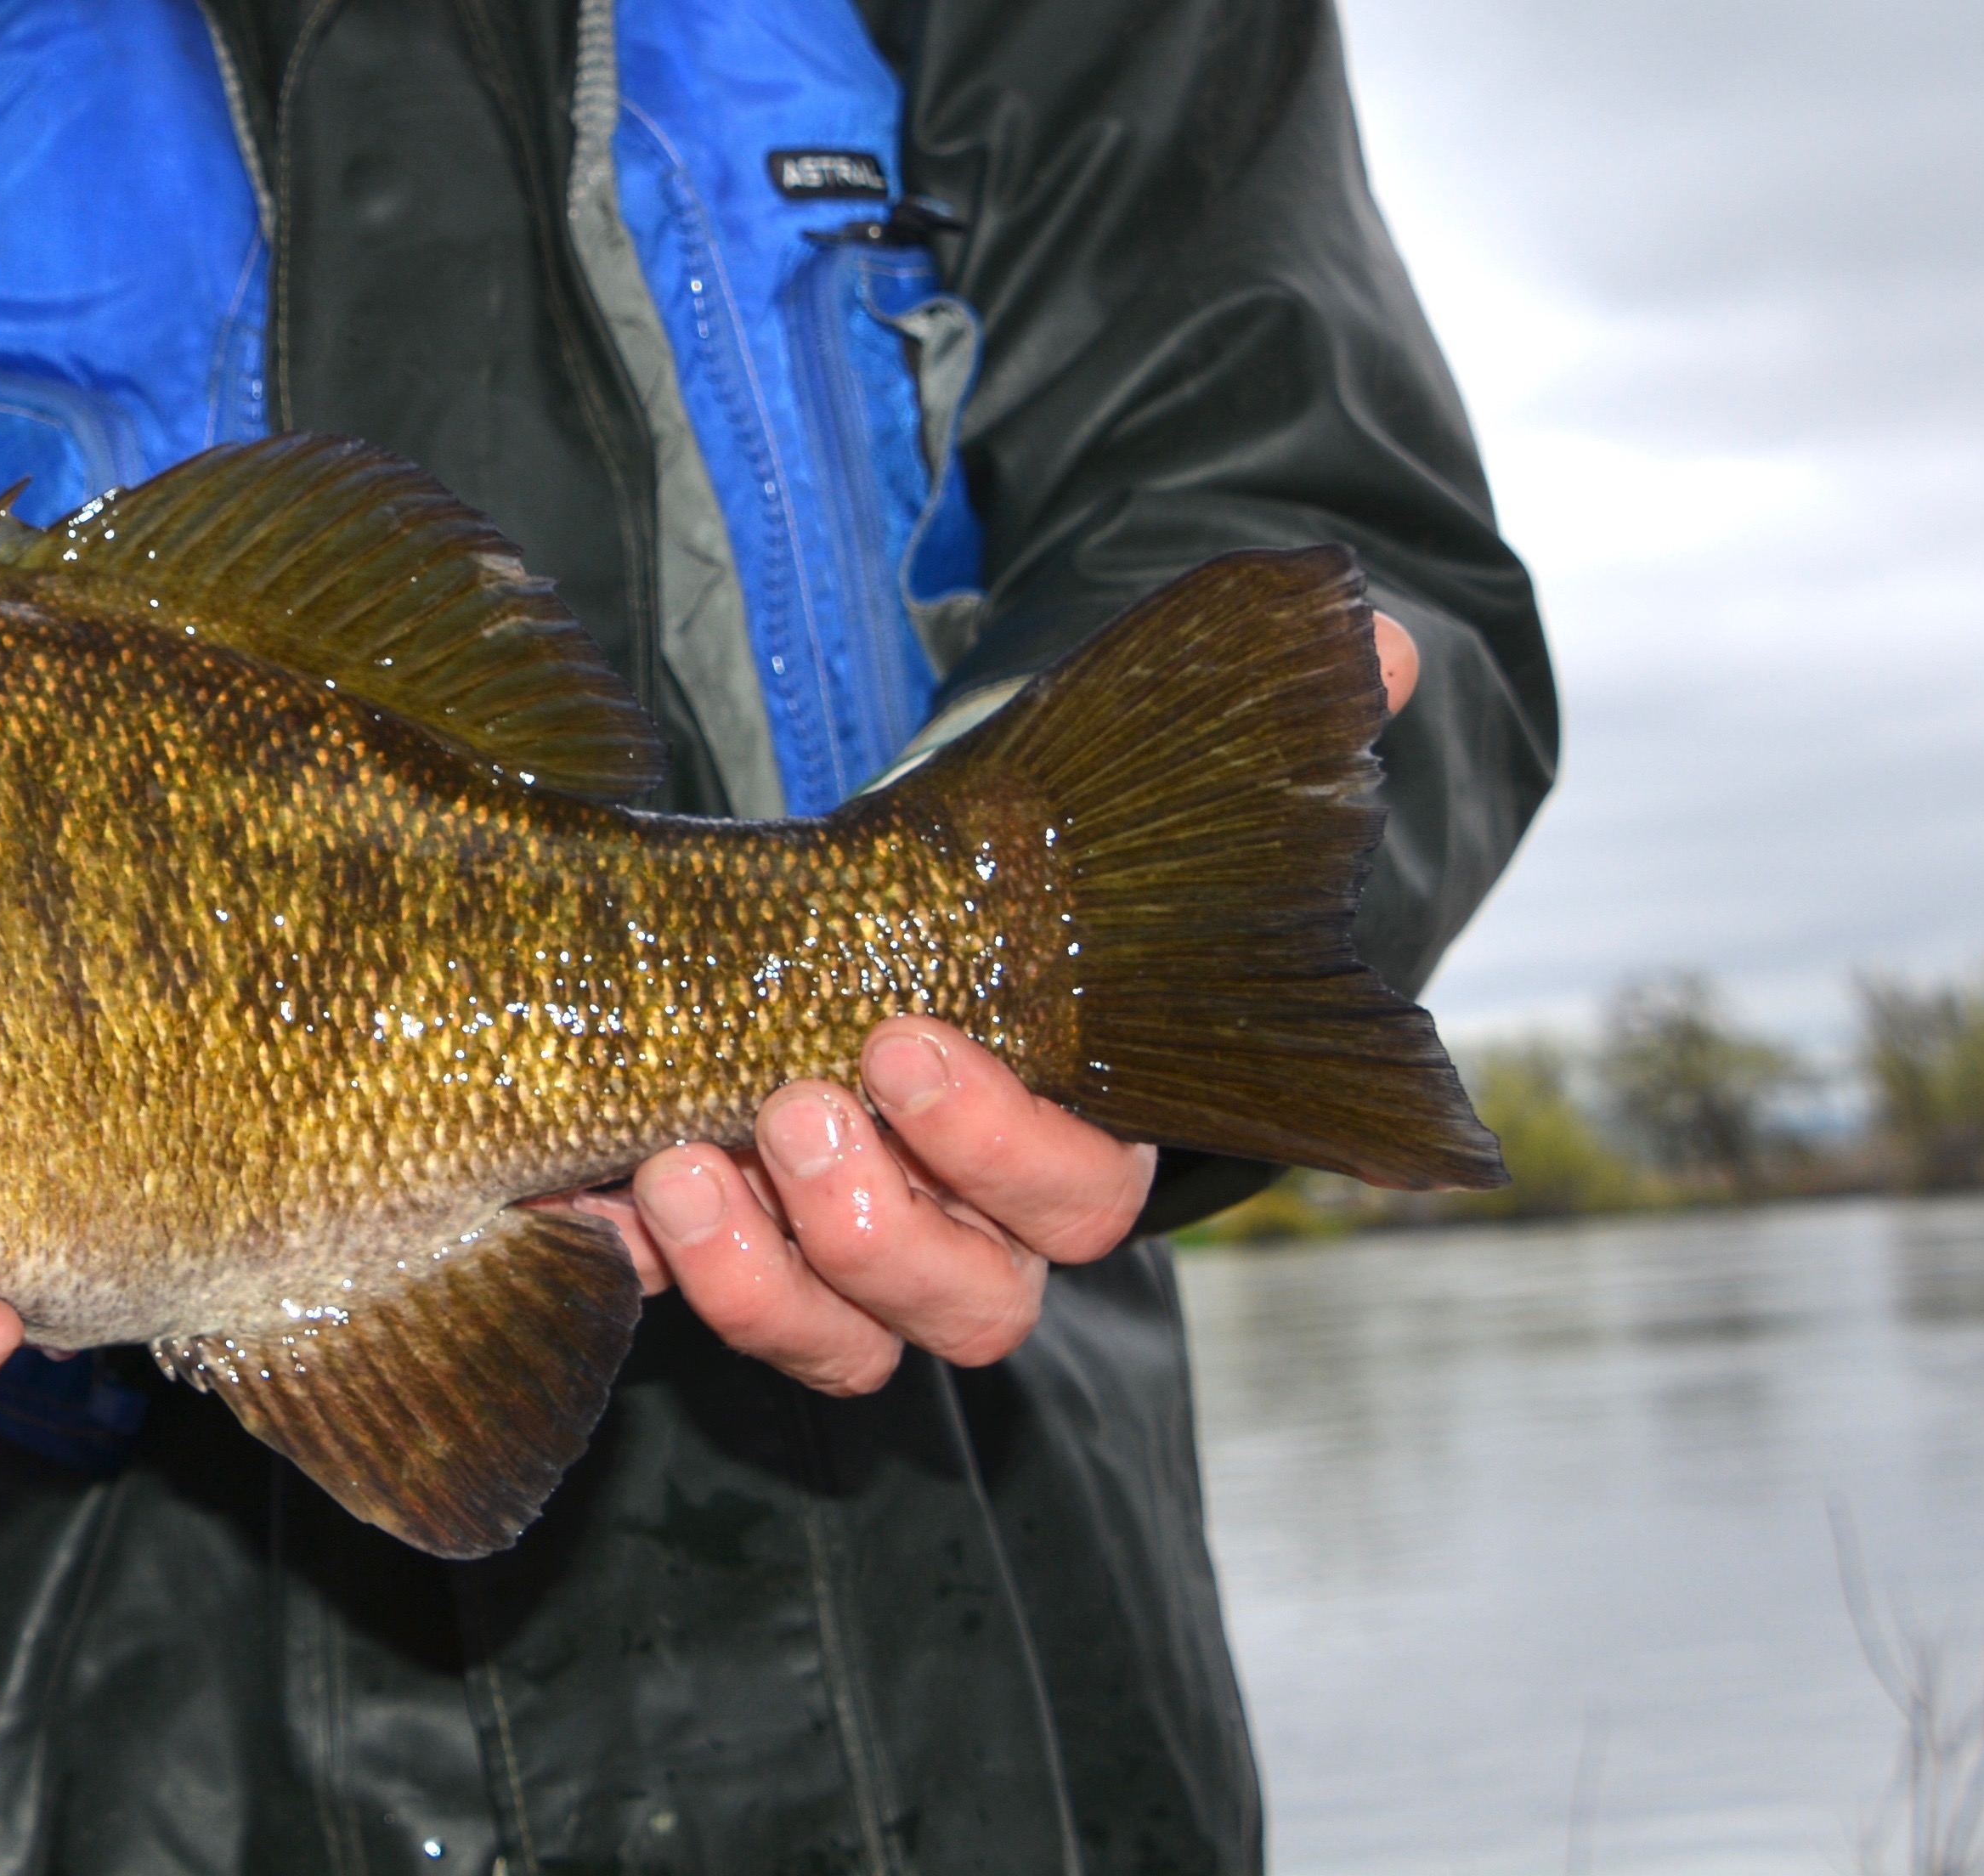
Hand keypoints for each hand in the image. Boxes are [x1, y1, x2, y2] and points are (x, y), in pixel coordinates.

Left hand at [569, 609, 1422, 1393]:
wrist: (874, 921)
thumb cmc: (1004, 866)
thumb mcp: (1099, 788)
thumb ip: (1244, 733)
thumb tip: (1387, 645)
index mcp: (1088, 1137)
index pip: (1075, 1193)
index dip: (994, 1141)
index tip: (900, 1040)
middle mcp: (984, 1227)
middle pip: (969, 1297)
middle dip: (879, 1219)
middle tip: (794, 1103)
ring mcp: (864, 1259)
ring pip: (849, 1338)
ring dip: (764, 1273)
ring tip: (682, 1164)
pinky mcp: (751, 1256)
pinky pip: (719, 1314)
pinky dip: (662, 1273)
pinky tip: (596, 1199)